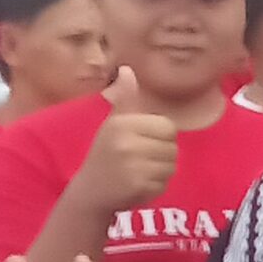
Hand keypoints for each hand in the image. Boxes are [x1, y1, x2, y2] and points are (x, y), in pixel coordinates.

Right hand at [67, 67, 178, 214]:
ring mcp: (133, 166)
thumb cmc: (105, 154)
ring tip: (139, 172)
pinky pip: (164, 184)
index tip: (144, 143)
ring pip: (171, 166)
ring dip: (160, 172)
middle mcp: (127, 142)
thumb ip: (125, 99)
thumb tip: (128, 69)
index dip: (161, 137)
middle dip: (162, 156)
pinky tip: (138, 185)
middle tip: (141, 161)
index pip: (168, 127)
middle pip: (172, 148)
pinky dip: (156, 187)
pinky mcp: (138, 186)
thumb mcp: (113, 124)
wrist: (90, 192)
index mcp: (122, 123)